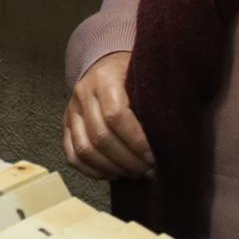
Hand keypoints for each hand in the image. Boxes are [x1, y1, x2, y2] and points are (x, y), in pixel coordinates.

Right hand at [64, 51, 155, 180]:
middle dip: (127, 160)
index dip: (135, 141)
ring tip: (134, 173)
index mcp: (104, 78)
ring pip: (85, 149)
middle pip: (100, 136)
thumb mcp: (145, 76)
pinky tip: (114, 174)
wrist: (107, 64)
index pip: (115, 115)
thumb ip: (154, 99)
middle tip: (148, 170)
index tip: (153, 156)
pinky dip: (92, 171)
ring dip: (112, 168)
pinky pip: (73, 155)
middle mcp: (83, 93)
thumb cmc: (133, 74)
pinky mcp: (67, 125)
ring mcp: (72, 110)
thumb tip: (171, 135)